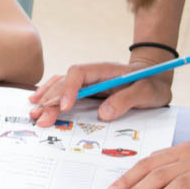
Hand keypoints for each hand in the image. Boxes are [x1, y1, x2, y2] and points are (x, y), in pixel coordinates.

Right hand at [28, 58, 172, 126]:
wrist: (155, 78)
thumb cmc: (152, 83)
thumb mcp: (146, 92)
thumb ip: (126, 100)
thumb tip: (104, 113)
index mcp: (104, 69)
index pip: (79, 73)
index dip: (69, 88)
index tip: (65, 107)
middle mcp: (91, 74)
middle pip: (65, 82)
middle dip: (51, 100)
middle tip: (41, 118)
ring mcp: (88, 81)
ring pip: (60, 85)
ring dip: (46, 98)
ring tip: (33, 111)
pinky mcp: (87, 90)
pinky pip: (64, 90)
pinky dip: (50, 95)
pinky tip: (38, 101)